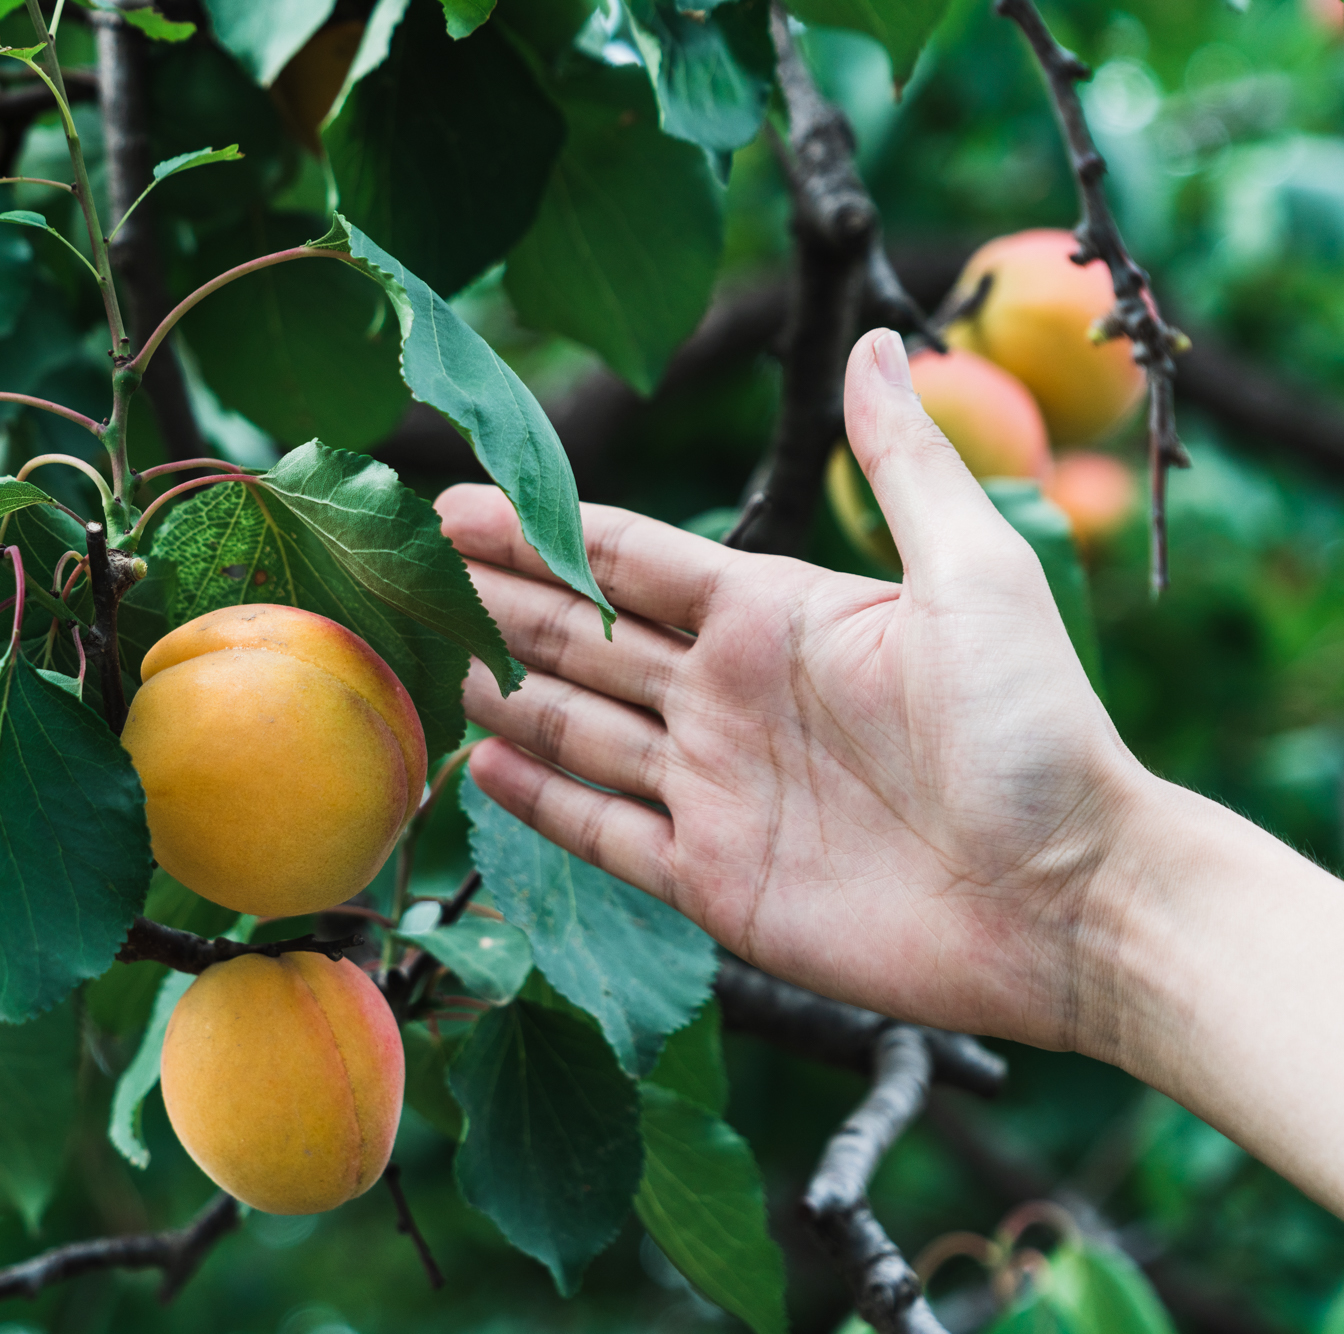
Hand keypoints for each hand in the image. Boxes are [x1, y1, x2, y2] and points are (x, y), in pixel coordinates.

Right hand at [440, 327, 1146, 1053]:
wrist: (1072, 900)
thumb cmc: (1039, 732)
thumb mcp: (977, 575)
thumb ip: (905, 464)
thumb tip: (876, 341)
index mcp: (774, 615)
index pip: (625, 559)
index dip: (538, 531)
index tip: (452, 502)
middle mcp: (728, 695)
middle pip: (582, 637)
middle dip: (496, 602)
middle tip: (404, 573)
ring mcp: (714, 788)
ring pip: (577, 728)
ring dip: (503, 695)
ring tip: (427, 661)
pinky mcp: (711, 879)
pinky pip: (603, 830)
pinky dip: (539, 801)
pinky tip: (479, 766)